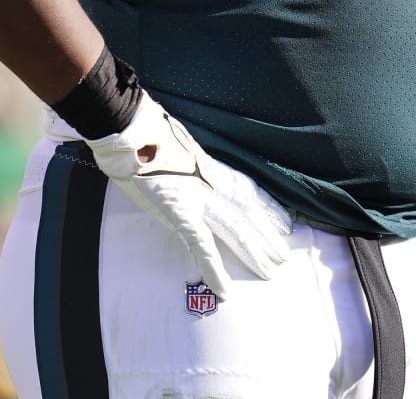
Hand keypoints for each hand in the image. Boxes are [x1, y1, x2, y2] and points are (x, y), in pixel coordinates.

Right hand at [85, 92, 292, 295]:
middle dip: (266, 237)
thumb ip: (189, 170)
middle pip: (247, 214)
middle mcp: (212, 184)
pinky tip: (224, 288)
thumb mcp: (177, 152)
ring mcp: (198, 199)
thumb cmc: (146, 135)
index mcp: (211, 169)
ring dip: (252, 253)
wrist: (131, 128)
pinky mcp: (180, 213)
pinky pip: (202, 247)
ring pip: (235, 230)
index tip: (284, 221)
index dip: (267, 208)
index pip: (248, 192)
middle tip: (284, 256)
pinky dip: (214, 269)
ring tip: (270, 271)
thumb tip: (188, 180)